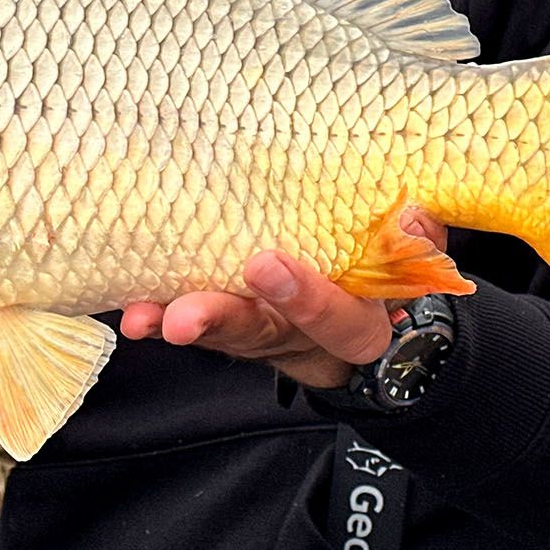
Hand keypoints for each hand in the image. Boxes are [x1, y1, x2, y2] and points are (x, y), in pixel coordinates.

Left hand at [117, 212, 448, 389]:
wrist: (358, 318)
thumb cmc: (382, 272)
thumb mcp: (413, 258)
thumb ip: (417, 242)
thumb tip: (413, 214)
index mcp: (355, 323)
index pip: (336, 320)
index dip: (304, 298)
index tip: (266, 263)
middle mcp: (299, 335)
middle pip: (260, 335)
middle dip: (220, 321)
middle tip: (183, 315)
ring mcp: (256, 331)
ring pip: (216, 331)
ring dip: (176, 321)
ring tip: (143, 316)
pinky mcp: (223, 320)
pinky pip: (188, 319)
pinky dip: (157, 314)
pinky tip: (131, 308)